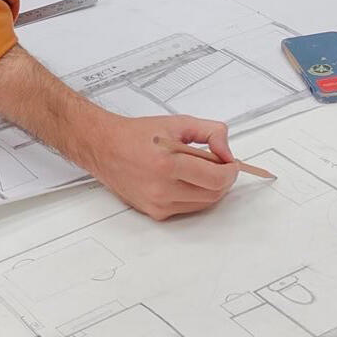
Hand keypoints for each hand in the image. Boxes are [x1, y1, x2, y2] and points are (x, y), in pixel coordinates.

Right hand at [84, 113, 237, 220]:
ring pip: (203, 204)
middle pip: (213, 194)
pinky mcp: (154, 213)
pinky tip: (185, 180)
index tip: (231, 163)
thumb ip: (210, 132)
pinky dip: (194, 196)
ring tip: (200, 170)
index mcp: (167, 163)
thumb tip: (227, 152)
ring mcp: (158, 204)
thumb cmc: (137, 135)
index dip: (230, 171)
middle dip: (224, 179)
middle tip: (220, 165)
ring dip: (210, 189)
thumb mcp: (178, 123)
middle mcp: (161, 188)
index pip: (216, 178)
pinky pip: (187, 208)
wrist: (105, 148)